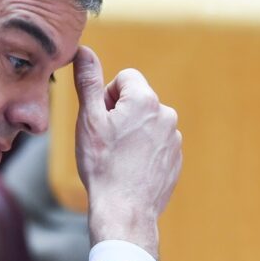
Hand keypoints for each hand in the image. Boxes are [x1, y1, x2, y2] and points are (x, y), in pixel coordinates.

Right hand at [72, 47, 181, 257]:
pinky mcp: (175, 159)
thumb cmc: (102, 164)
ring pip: (146, 123)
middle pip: (136, 100)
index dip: (106, 97)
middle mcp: (166, 115)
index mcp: (145, 100)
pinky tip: (129, 169)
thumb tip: (84, 50)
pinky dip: (142, 152)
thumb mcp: (89, 120)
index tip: (100, 120)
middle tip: (106, 141)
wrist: (124, 210)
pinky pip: (156, 144)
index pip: (124, 78)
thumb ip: (88, 82)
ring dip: (132, 133)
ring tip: (117, 158)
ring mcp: (174, 138)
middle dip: (120, 114)